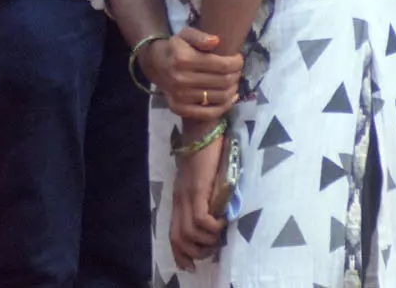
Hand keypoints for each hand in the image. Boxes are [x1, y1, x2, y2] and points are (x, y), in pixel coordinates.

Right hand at [141, 28, 243, 120]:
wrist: (156, 65)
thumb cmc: (176, 48)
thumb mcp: (185, 35)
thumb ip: (200, 37)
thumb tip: (216, 41)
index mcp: (183, 59)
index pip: (222, 65)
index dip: (236, 63)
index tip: (239, 59)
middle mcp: (181, 79)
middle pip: (223, 81)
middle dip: (236, 75)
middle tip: (237, 71)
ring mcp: (180, 96)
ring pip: (220, 97)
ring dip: (233, 90)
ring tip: (233, 82)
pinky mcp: (179, 108)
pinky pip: (209, 113)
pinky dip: (224, 107)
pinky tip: (230, 98)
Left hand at [170, 130, 228, 264]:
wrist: (203, 129)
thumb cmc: (207, 153)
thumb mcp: (203, 181)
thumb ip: (205, 197)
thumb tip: (217, 218)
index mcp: (179, 199)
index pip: (173, 234)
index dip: (180, 254)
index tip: (190, 265)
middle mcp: (179, 199)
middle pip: (178, 238)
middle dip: (196, 252)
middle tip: (213, 247)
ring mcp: (187, 194)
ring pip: (189, 233)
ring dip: (208, 240)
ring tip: (220, 232)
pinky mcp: (197, 189)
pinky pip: (200, 219)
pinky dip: (213, 226)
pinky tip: (223, 219)